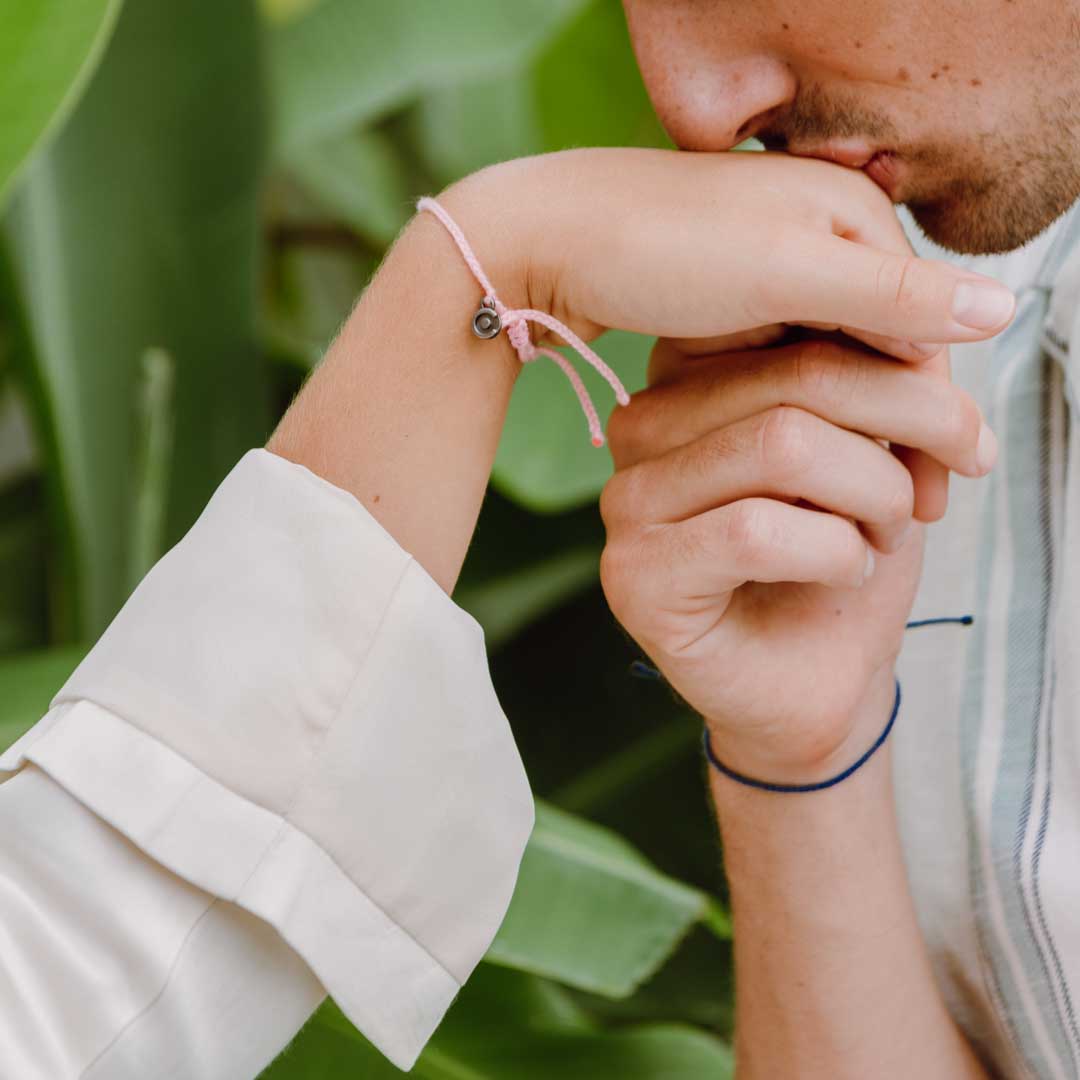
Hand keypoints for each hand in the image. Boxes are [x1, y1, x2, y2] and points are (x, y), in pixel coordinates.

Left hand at [442, 146, 1013, 517]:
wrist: (551, 235)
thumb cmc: (660, 248)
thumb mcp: (781, 273)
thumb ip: (885, 296)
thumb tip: (1001, 309)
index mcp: (852, 215)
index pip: (922, 327)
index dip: (932, 410)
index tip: (938, 489)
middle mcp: (823, 234)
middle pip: (884, 350)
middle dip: (896, 432)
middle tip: (914, 515)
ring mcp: (775, 267)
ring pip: (837, 366)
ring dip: (851, 434)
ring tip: (865, 508)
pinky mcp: (732, 298)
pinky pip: (787, 367)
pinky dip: (799, 416)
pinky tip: (799, 469)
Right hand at [597, 337, 994, 783]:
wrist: (814, 681)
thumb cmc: (838, 561)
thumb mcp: (872, 450)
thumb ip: (876, 383)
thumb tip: (922, 328)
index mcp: (688, 379)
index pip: (796, 324)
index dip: (897, 370)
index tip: (953, 433)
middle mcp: (642, 427)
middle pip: (797, 379)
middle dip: (907, 431)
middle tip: (933, 492)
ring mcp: (627, 501)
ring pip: (782, 445)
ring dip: (872, 496)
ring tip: (883, 534)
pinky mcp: (634, 574)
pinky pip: (755, 531)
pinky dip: (834, 553)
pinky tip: (845, 572)